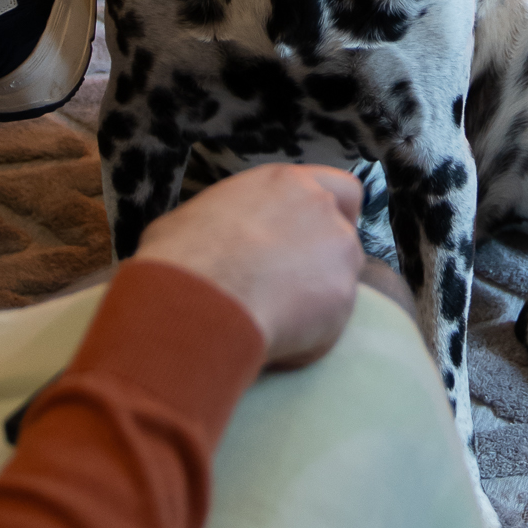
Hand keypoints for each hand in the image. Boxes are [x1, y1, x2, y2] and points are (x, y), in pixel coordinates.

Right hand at [131, 164, 364, 367]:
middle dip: (327, 260)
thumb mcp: (194, 220)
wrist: (197, 297)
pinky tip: (274, 344)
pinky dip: (309, 338)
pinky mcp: (342, 294)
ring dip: (318, 299)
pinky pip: (331, 322)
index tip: (316, 240)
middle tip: (294, 287)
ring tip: (274, 322)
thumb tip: (213, 243)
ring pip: (342, 277)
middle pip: (344, 233)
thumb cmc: (182, 256)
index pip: (339, 188)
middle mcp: (320, 206)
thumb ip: (226, 224)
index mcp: (285, 183)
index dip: (335, 215)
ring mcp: (338, 248)